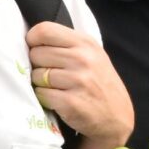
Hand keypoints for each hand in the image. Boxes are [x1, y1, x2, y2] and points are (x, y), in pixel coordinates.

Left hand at [27, 23, 134, 148]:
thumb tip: (31, 41)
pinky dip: (45, 99)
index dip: (33, 40)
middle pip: (36, 54)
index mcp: (86, 43)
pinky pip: (41, 94)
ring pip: (36, 75)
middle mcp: (83, 58)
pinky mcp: (71, 101)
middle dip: (37, 65)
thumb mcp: (92, 56)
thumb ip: (67, 45)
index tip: (36, 50)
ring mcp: (78, 80)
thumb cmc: (99, 85)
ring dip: (40, 84)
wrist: (117, 118)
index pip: (45, 30)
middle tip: (52, 75)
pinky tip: (58, 101)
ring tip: (57, 89)